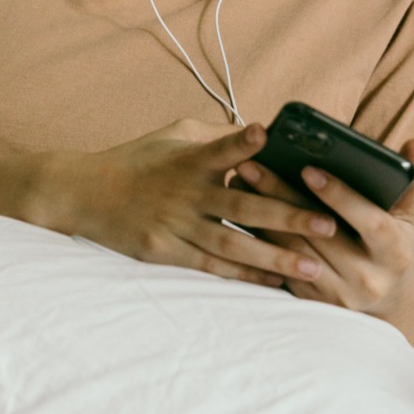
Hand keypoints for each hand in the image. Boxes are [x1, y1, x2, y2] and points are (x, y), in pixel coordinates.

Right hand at [40, 118, 342, 289]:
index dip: (240, 142)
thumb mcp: (174, 136)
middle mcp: (185, 194)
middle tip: (327, 224)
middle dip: (286, 217)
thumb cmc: (139, 160)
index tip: (264, 133)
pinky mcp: (166, 251)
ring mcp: (175, 226)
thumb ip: (216, 136)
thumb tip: (262, 132)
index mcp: (189, 161)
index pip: (218, 148)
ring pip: (232, 244)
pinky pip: (211, 266)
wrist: (85, 193)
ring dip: (274, 257)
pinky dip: (243, 274)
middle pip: (241, 207)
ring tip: (311, 267)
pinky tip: (274, 282)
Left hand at [234, 138, 413, 331]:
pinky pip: (281, 268)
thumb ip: (409, 182)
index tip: (308, 169)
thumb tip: (412, 145)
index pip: (368, 221)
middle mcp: (367, 277)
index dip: (339, 195)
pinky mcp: (314, 303)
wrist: (386, 305)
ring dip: (261, 216)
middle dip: (282, 195)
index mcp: (394, 252)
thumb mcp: (407, 219)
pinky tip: (241, 215)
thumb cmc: (393, 249)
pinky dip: (260, 240)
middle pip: (319, 233)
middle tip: (252, 164)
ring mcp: (339, 293)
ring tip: (239, 183)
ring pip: (293, 250)